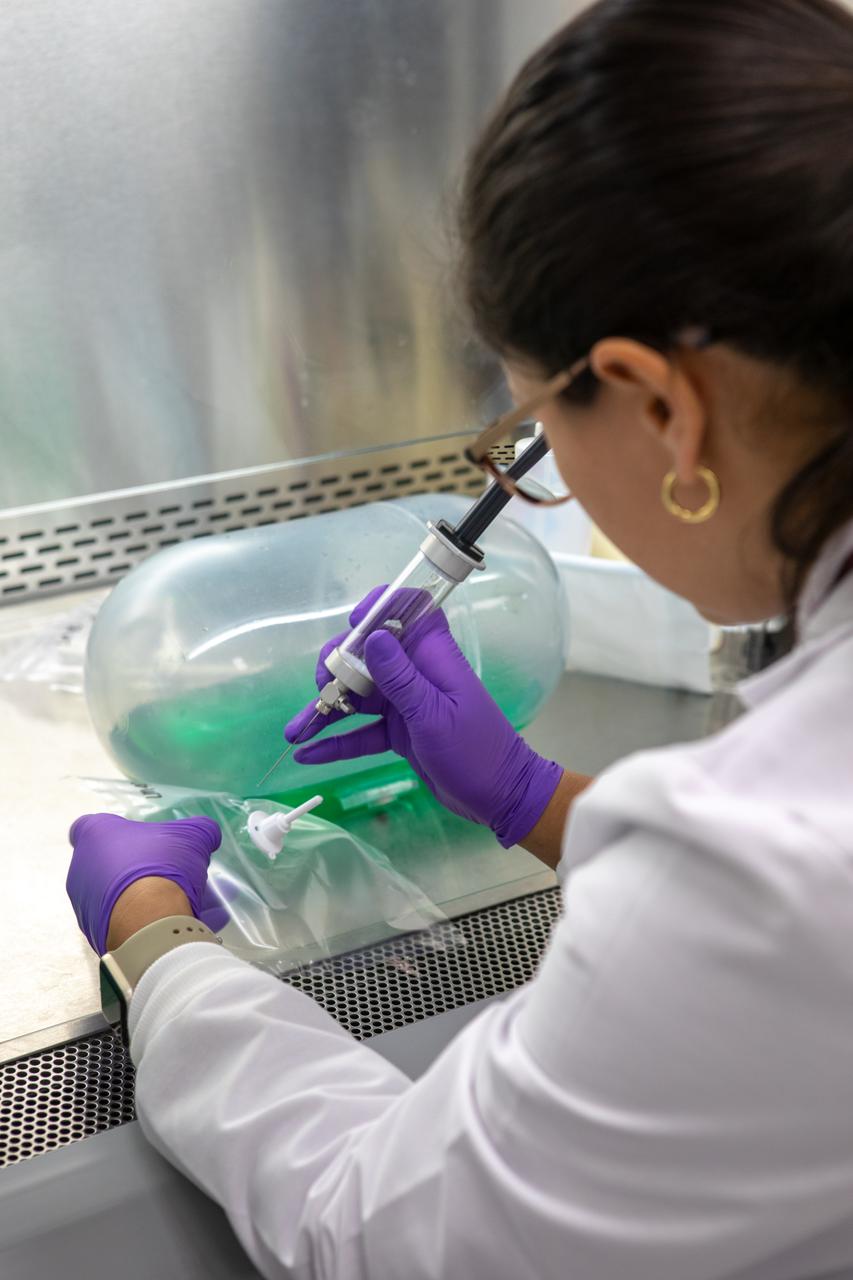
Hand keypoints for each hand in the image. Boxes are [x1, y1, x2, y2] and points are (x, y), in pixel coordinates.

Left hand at [67, 814, 222, 953]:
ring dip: (145, 898)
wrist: (148, 922)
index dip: (114, 831)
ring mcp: (85, 904)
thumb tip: (208, 833)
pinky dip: (146, 922)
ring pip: (118, 895)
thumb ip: (201, 830)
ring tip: (184, 904)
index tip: (137, 839)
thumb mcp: (193, 837)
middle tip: (171, 873)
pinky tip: (178, 924)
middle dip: (139, 868)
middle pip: (110, 863)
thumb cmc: (162, 866)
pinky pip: (124, 922)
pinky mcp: (96, 933)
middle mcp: (82, 868)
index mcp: (96, 836)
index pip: (89, 826)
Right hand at [284, 589, 563, 847]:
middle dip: (337, 668)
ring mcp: (406, 704)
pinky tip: (307, 753)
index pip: (411, 611)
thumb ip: (400, 678)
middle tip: (320, 691)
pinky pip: (362, 731)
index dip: (381, 606)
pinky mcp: (399, 732)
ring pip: (358, 696)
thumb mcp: (433, 715)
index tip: (354, 622)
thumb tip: (371, 637)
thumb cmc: (475, 751)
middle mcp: (416, 674)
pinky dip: (337, 741)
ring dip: (325, 710)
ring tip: (293, 731)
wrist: (499, 797)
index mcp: (433, 657)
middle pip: (368, 655)